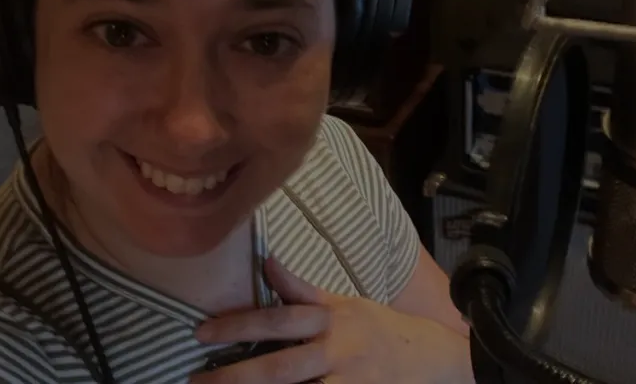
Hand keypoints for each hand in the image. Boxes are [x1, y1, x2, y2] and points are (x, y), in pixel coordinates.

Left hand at [190, 257, 473, 383]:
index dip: (240, 325)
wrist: (439, 361)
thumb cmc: (384, 330)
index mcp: (334, 320)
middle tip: (196, 380)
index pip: (280, 320)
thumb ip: (304, 290)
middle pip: (281, 368)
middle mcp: (339, 352)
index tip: (202, 332)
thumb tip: (267, 263)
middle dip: (236, 376)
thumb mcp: (347, 304)